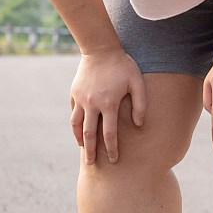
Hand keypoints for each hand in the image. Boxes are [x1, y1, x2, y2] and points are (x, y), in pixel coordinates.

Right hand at [69, 49, 145, 164]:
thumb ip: (140, 104)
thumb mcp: (137, 82)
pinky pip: (73, 112)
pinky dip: (75, 123)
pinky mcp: (74, 93)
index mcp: (108, 104)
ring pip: (76, 125)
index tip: (114, 160)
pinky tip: (79, 128)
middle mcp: (92, 104)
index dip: (112, 149)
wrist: (100, 48)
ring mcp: (80, 99)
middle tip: (91, 165)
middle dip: (90, 151)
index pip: (109, 134)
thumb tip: (139, 124)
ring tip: (82, 148)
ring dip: (79, 139)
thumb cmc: (123, 65)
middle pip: (89, 135)